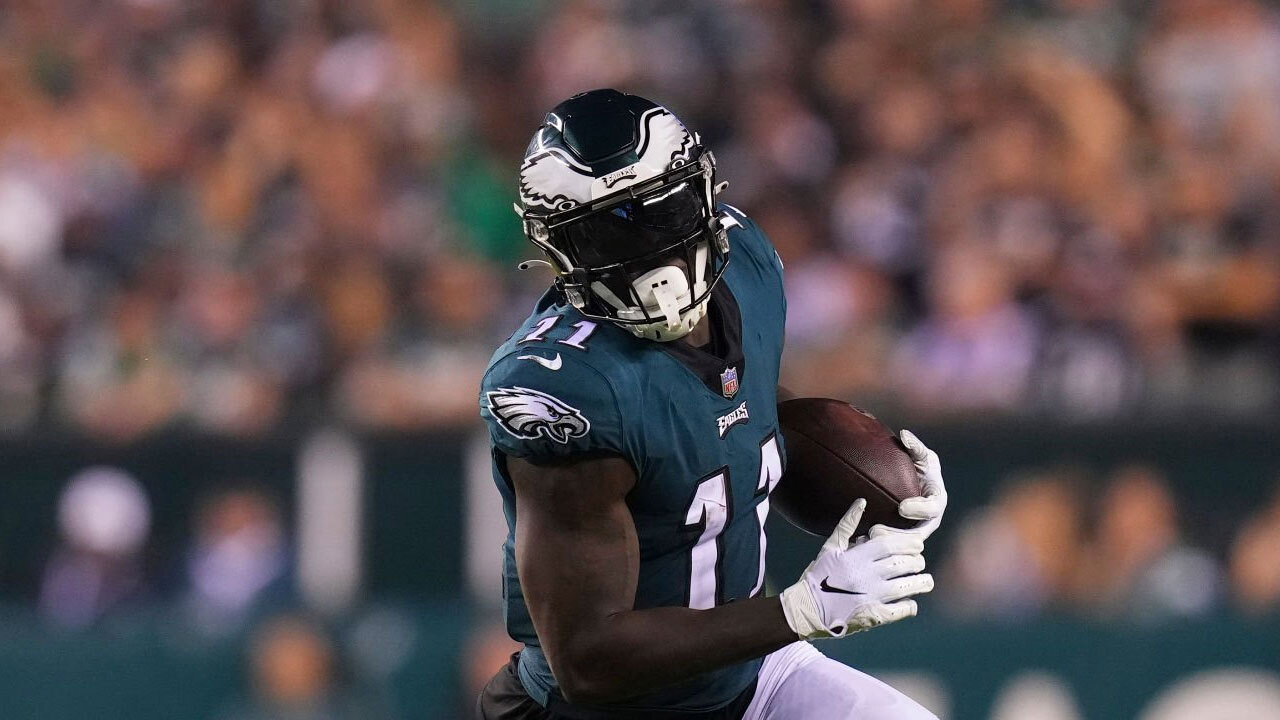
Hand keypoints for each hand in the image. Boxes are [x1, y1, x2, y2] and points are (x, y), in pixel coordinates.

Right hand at [779, 499, 933, 639]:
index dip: (908, 543)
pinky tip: (911, 602)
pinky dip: (909, 606)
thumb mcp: (830, 548)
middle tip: (919, 562)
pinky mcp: (873, 617)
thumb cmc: (818, 576)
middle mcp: (865, 576)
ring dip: (920, 583)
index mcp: (855, 557)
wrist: (807, 610)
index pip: (890, 544)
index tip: (917, 544)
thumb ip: (847, 525)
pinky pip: (900, 610)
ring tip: (925, 581)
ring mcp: (871, 597)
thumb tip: (862, 502)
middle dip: (917, 562)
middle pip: (902, 564)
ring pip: (907, 587)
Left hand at [871, 430, 947, 541]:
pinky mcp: (903, 539)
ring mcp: (916, 532)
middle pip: (916, 535)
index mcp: (937, 500)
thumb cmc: (919, 467)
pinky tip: (858, 543)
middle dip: (898, 537)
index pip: (933, 508)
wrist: (910, 484)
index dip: (919, 509)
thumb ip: (915, 447)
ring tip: (865, 538)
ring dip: (885, 545)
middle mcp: (929, 521)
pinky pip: (893, 548)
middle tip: (876, 531)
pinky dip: (878, 548)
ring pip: (903, 545)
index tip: (902, 507)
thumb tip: (904, 435)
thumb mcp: (921, 456)